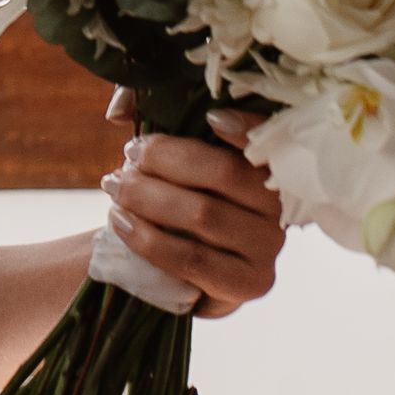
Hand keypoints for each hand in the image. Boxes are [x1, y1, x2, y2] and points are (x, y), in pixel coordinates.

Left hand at [101, 94, 283, 319]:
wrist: (182, 274)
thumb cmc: (179, 207)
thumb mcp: (176, 165)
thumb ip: (157, 130)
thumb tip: (118, 112)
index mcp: (270, 169)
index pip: (269, 139)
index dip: (246, 125)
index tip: (210, 119)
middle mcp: (280, 206)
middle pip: (224, 171)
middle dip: (164, 159)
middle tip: (128, 156)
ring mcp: (269, 247)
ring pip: (203, 214)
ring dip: (148, 197)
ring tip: (115, 188)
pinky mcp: (250, 283)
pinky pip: (192, 258)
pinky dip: (149, 238)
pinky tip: (121, 221)